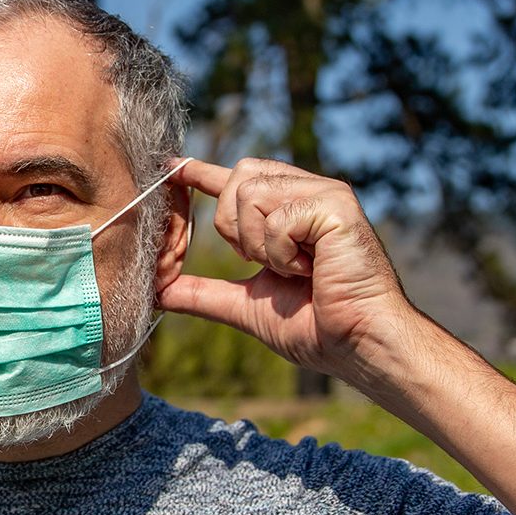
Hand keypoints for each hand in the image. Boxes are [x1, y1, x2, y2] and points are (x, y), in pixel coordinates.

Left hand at [157, 157, 415, 382]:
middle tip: (267, 263)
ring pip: (250, 194)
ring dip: (259, 244)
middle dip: (234, 228)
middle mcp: (306, 192)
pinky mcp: (336, 204)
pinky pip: (276, 218)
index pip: (235, 179)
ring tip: (295, 268)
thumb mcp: (245, 305)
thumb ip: (202, 293)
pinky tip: (310, 269)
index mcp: (287, 210)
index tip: (169, 169)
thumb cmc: (315, 327)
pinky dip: (281, 253)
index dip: (200, 172)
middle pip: (237, 178)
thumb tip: (158, 293)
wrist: (357, 345)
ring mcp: (324, 194)